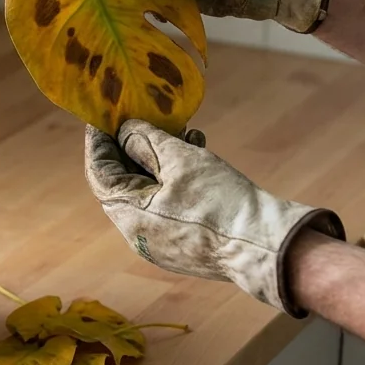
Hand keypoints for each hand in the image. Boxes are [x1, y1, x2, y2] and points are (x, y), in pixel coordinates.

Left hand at [84, 120, 344, 315]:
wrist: (265, 248)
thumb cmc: (220, 201)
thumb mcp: (179, 160)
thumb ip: (145, 141)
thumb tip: (124, 131)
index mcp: (129, 214)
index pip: (99, 172)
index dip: (99, 141)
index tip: (102, 116)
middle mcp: (137, 233)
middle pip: (123, 181)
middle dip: (133, 147)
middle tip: (144, 119)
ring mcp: (159, 242)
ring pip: (149, 191)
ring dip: (160, 160)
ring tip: (182, 133)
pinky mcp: (183, 244)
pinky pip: (168, 205)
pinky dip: (175, 180)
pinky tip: (197, 155)